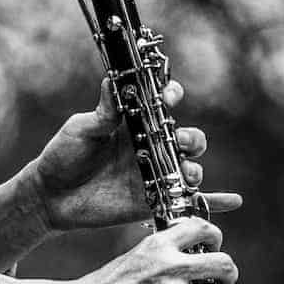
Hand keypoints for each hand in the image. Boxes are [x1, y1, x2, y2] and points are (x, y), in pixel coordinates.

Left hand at [31, 78, 207, 231]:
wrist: (51, 196)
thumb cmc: (62, 156)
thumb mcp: (81, 129)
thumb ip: (103, 112)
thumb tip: (113, 81)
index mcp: (134, 124)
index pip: (163, 106)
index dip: (172, 97)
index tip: (169, 98)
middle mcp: (149, 148)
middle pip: (186, 140)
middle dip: (191, 139)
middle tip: (179, 143)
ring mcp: (153, 176)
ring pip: (189, 169)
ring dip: (194, 169)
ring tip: (185, 173)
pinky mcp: (152, 201)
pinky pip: (187, 201)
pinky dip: (212, 202)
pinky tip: (232, 202)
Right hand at [73, 215, 280, 283]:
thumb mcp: (132, 258)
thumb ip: (162, 253)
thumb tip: (189, 253)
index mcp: (158, 245)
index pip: (203, 229)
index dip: (214, 239)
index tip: (211, 247)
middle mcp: (171, 267)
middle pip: (223, 261)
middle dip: (226, 271)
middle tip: (219, 281)